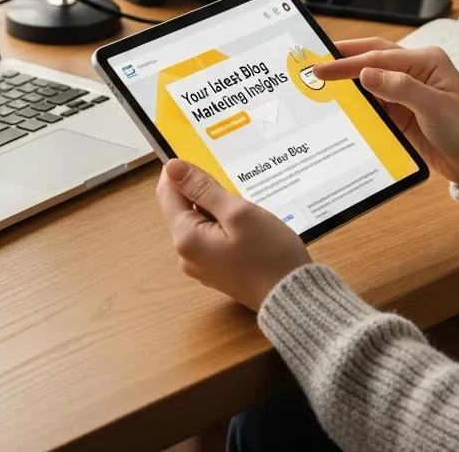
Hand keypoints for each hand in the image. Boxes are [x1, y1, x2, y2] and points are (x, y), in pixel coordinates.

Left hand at [155, 159, 310, 310]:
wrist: (291, 298)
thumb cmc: (269, 253)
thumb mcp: (238, 213)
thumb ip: (203, 189)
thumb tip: (172, 167)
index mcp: (185, 238)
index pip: (167, 193)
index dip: (182, 172)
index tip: (209, 162)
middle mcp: (185, 253)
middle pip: (182, 207)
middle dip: (205, 192)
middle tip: (237, 190)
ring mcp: (200, 264)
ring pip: (198, 221)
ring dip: (217, 207)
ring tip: (247, 209)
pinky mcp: (215, 269)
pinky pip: (210, 236)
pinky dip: (224, 223)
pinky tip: (247, 226)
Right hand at [314, 37, 458, 184]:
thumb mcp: (436, 107)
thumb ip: (401, 88)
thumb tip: (367, 73)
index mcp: (425, 61)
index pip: (377, 58)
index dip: (347, 63)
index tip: (322, 69)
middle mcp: (414, 71)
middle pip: (371, 58)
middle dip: (342, 60)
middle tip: (313, 65)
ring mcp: (407, 91)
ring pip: (369, 80)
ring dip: (347, 80)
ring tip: (320, 81)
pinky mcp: (402, 112)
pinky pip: (374, 102)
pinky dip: (356, 102)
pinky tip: (340, 104)